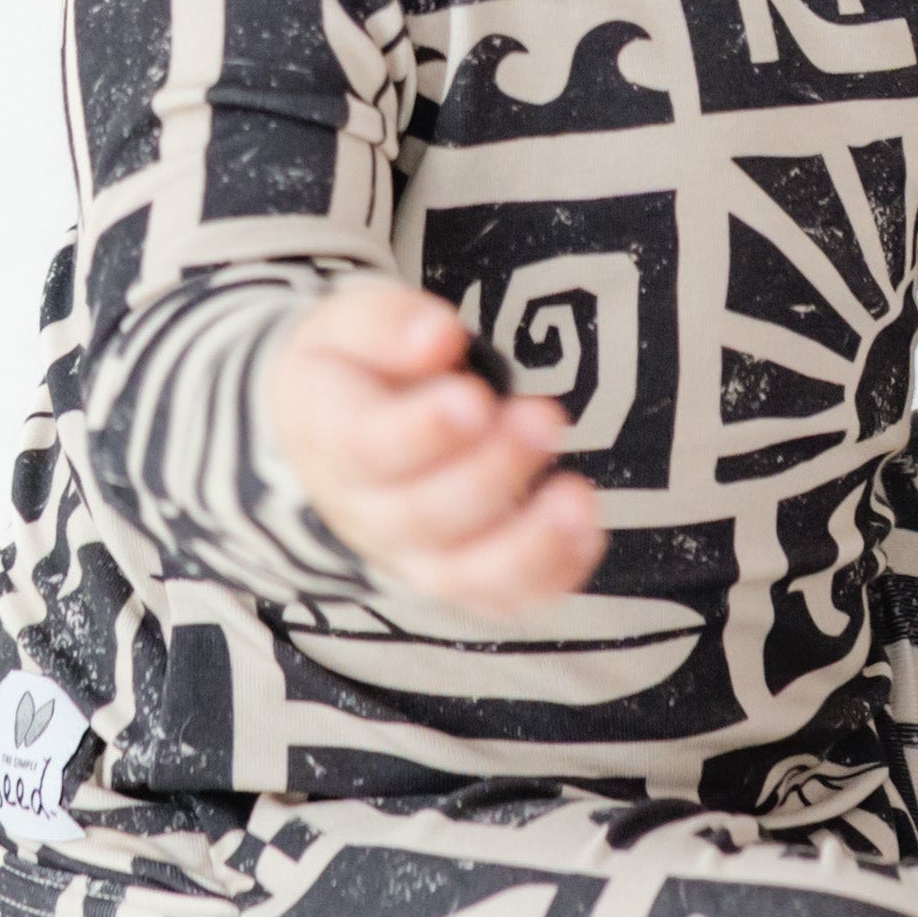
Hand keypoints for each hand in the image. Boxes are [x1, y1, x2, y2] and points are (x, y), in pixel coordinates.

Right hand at [266, 282, 605, 611]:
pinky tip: (588, 532)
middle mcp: (365, 510)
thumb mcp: (351, 321)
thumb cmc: (354, 364)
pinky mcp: (456, 575)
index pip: (366, 450)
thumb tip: (437, 338)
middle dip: (491, 471)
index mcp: (330, 436)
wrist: (333, 423)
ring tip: (576, 496)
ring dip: (526, 542)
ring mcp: (409, 553)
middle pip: (421, 514)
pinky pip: (500, 595)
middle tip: (542, 417)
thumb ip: (387, 325)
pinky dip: (549, 572)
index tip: (474, 398)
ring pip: (460, 573)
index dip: (423, 432)